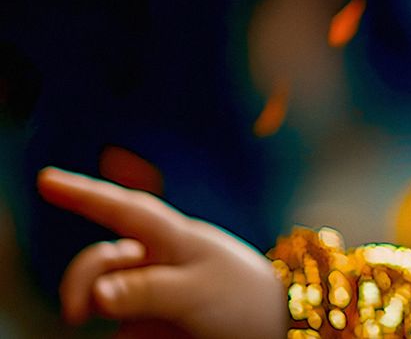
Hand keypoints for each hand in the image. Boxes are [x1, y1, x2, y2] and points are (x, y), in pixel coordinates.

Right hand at [37, 167, 289, 338]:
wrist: (275, 329)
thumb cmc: (243, 301)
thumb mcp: (197, 293)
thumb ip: (146, 291)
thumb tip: (96, 296)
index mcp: (173, 239)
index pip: (123, 210)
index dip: (84, 193)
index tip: (45, 178)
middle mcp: (156, 261)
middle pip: (100, 258)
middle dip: (80, 278)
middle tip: (78, 313)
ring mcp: (150, 292)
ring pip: (100, 289)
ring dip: (90, 301)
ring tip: (90, 317)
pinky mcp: (148, 323)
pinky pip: (115, 323)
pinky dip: (115, 329)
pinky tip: (138, 336)